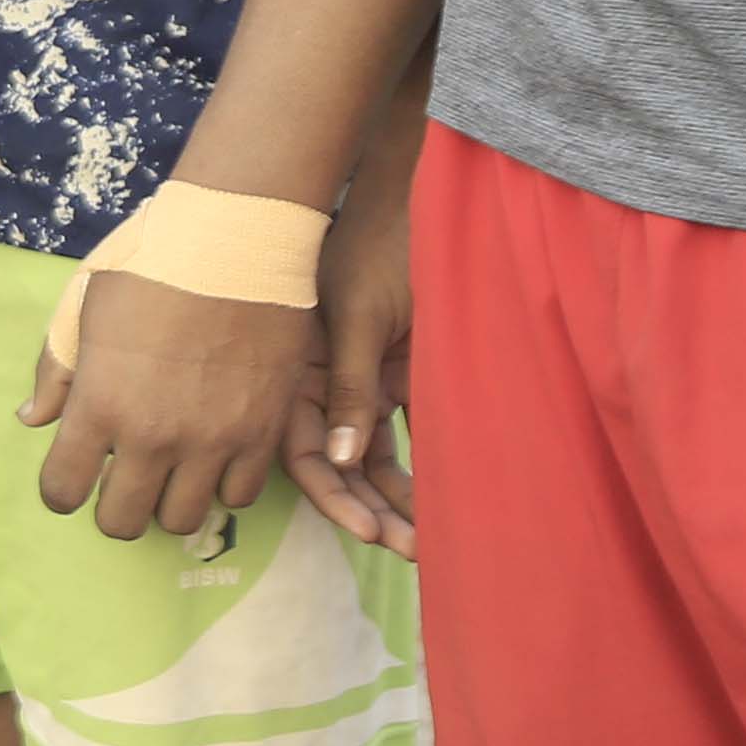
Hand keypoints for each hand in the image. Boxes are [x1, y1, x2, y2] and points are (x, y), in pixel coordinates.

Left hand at [19, 271, 309, 541]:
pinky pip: (238, 495)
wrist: (235, 243)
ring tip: (168, 468)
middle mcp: (153, 436)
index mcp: (99, 404)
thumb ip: (56, 369)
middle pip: (123, 522)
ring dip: (167, 500)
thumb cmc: (149, 265)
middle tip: (119, 479)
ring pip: (182, 520)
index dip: (60, 491)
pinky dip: (220, 484)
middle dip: (112, 507)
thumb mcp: (81, 305)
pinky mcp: (262, 435)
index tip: (69, 477)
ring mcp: (212, 441)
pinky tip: (212, 454)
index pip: (63, 491)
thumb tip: (32, 418)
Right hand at [280, 144, 419, 556]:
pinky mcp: (406, 373)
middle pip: (341, 464)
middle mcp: (326, 381)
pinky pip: (412, 433)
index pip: (303, 449)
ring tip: (431, 542)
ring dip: (398, 499)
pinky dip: (426, 468)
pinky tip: (448, 502)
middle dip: (370, 509)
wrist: (426, 195)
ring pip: (376, 458)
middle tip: (412, 550)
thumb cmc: (381, 244)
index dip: (332, 496)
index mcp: (298, 366)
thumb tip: (343, 461)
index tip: (370, 532)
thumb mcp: (361, 314)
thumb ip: (352, 387)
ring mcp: (367, 379)